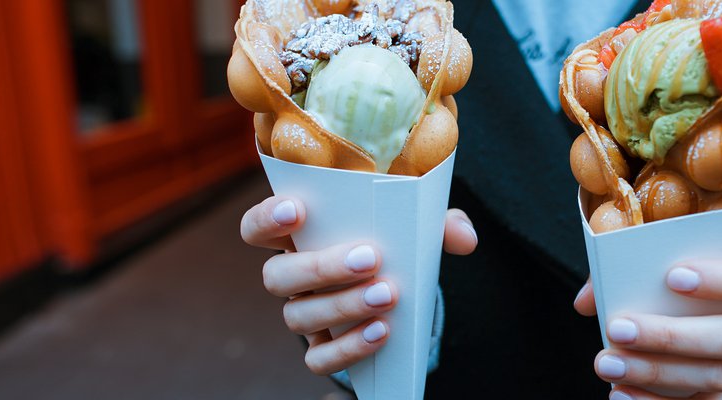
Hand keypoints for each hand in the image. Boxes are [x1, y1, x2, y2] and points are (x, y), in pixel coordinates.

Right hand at [241, 196, 477, 374]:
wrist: (406, 289)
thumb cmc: (399, 244)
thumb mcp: (419, 226)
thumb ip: (440, 223)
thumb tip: (463, 237)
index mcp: (301, 236)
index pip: (258, 227)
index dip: (267, 218)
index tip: (297, 210)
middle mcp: (292, 276)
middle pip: (276, 276)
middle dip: (320, 267)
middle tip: (368, 257)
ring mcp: (304, 314)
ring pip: (297, 316)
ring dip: (341, 306)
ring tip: (387, 295)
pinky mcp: (323, 348)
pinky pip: (319, 358)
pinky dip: (349, 348)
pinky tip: (382, 332)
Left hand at [572, 252, 721, 398]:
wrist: (720, 309)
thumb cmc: (691, 274)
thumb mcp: (676, 258)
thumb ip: (634, 267)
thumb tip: (587, 302)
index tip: (672, 276)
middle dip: (670, 337)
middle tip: (618, 330)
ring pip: (715, 378)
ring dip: (655, 374)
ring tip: (608, 366)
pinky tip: (622, 395)